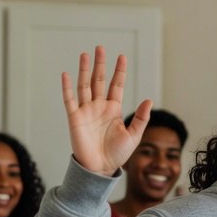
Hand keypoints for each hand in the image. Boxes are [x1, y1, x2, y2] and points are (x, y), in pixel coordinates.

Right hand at [61, 46, 151, 175]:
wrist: (101, 168)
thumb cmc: (118, 154)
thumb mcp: (134, 136)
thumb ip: (141, 118)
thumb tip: (149, 100)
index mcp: (114, 109)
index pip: (116, 85)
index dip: (119, 71)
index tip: (121, 56)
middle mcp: (99, 107)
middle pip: (99, 80)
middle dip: (100, 64)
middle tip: (100, 48)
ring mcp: (86, 111)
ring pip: (84, 85)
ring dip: (84, 70)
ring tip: (85, 55)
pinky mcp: (75, 118)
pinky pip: (70, 100)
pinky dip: (67, 87)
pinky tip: (67, 74)